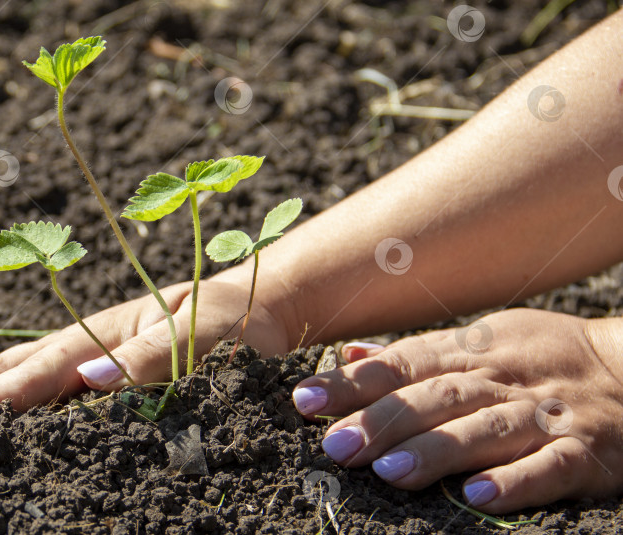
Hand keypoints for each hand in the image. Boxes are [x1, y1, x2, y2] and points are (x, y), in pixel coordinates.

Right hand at [0, 273, 290, 420]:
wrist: (263, 305)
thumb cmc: (238, 318)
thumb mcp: (205, 331)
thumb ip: (152, 357)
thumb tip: (88, 378)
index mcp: (106, 333)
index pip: (39, 371)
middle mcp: (89, 343)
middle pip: (7, 368)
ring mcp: (92, 353)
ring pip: (16, 372)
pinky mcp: (104, 366)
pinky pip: (43, 381)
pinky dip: (3, 393)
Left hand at [292, 308, 622, 512]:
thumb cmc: (542, 358)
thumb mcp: (481, 341)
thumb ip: (416, 353)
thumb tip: (350, 355)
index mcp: (474, 349)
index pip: (403, 363)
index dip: (353, 381)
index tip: (305, 399)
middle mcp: (504, 378)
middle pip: (437, 396)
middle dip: (384, 420)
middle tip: (337, 445)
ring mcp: (545, 414)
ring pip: (486, 429)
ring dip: (436, 450)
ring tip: (389, 472)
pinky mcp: (586, 451)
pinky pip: (550, 467)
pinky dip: (514, 482)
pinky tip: (476, 499)